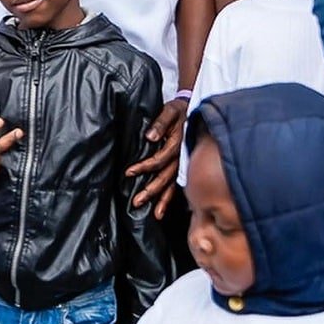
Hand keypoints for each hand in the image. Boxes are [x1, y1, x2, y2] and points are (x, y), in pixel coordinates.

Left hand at [125, 98, 186, 218]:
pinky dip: (173, 197)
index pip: (160, 159)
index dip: (145, 166)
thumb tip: (150, 136)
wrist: (194, 109)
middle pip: (166, 177)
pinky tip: (166, 208)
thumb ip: (160, 123)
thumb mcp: (170, 111)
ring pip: (174, 184)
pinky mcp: (184, 165)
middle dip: (152, 190)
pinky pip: (178, 184)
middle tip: (137, 201)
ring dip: (164, 199)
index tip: (129, 172)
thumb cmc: (179, 110)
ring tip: (155, 214)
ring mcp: (184, 163)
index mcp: (178, 143)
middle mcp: (182, 156)